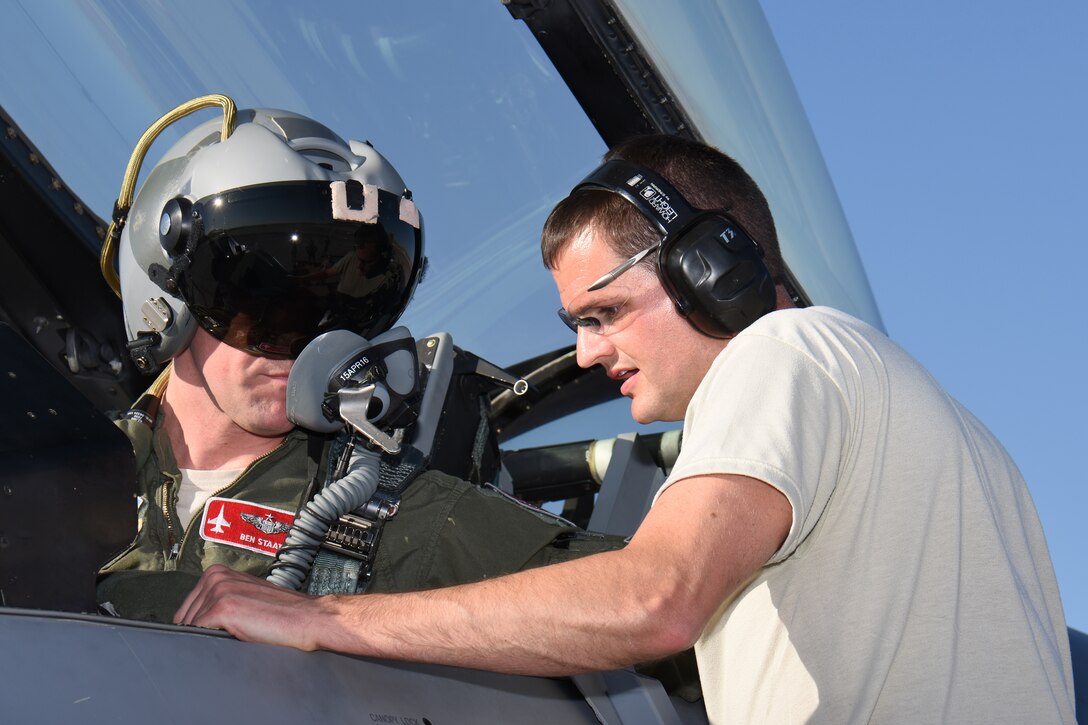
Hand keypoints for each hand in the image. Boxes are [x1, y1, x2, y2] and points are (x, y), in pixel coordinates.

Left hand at [173, 564, 321, 649]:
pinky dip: (210, 641)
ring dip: (206, 637)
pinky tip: (232, 638)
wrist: (306, 618)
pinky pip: (198, 632)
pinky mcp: (222, 608)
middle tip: (226, 637)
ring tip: (233, 636)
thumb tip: (193, 623)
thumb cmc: (281, 613)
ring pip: (191, 626)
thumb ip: (219, 600)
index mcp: (218, 573)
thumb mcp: (244, 597)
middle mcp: (216, 577)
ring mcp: (218, 591)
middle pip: (184, 617)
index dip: (195, 625)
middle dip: (198, 632)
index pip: (186, 607)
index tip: (210, 633)